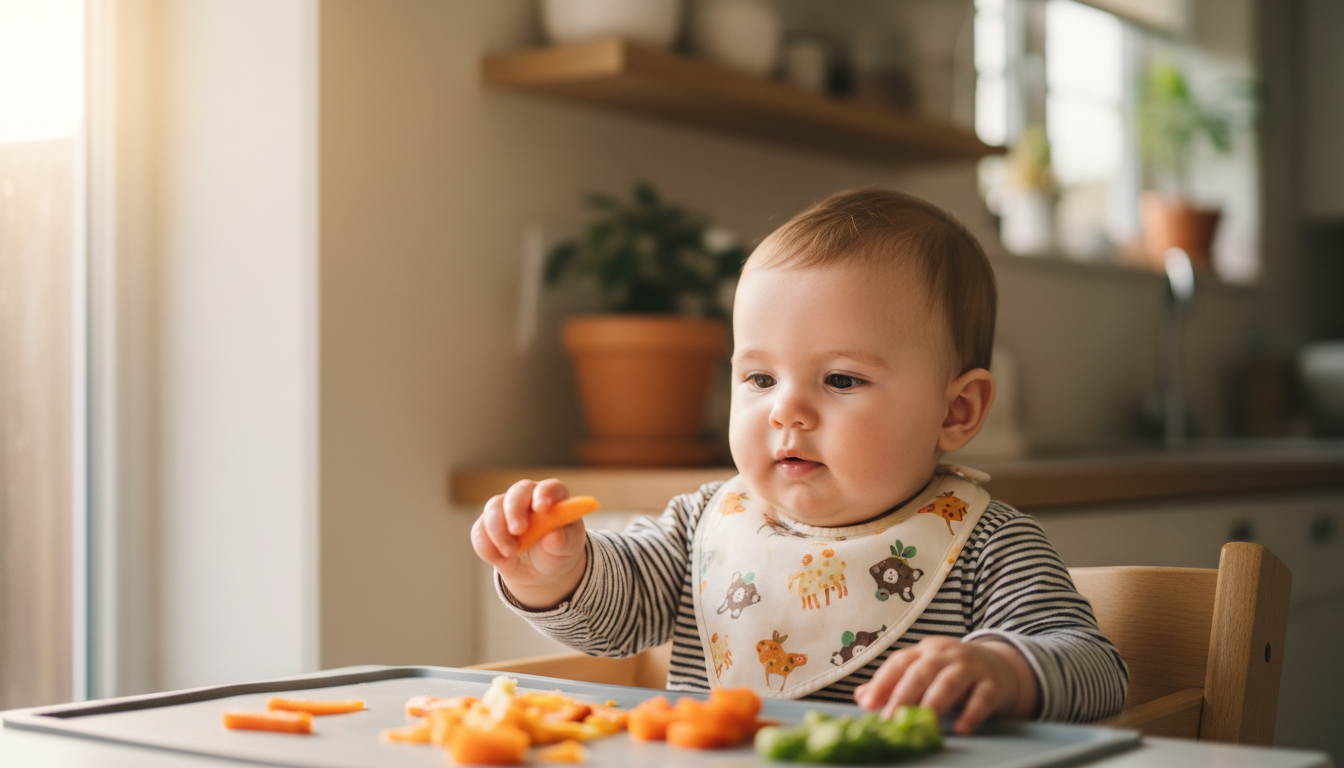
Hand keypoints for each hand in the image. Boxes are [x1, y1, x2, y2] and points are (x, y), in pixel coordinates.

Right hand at [471, 478, 587, 608]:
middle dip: (514, 510)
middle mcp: (527, 497)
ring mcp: (505, 509)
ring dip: (498, 532)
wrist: (539, 570)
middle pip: (517, 492)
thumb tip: (554, 536)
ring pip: (493, 509)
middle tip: (517, 530)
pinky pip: (479, 531)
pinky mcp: (487, 526)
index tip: (541, 508)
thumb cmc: (558, 552)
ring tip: (510, 553)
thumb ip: (562, 541)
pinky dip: (486, 546)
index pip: (549, 487)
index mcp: (553, 497)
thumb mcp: (566, 550)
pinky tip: (500, 559)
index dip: (544, 494)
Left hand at [853, 636, 1039, 734]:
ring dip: (934, 704)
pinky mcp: (993, 683)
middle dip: (903, 696)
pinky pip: (982, 698)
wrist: (1002, 667)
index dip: (882, 682)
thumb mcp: (924, 673)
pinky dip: (971, 713)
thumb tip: (861, 696)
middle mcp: (946, 654)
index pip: (899, 662)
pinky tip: (961, 729)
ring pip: (949, 682)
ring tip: (923, 724)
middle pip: (921, 672)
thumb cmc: (954, 673)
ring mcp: (971, 667)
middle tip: (891, 721)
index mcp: (925, 651)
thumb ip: (894, 684)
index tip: (867, 704)